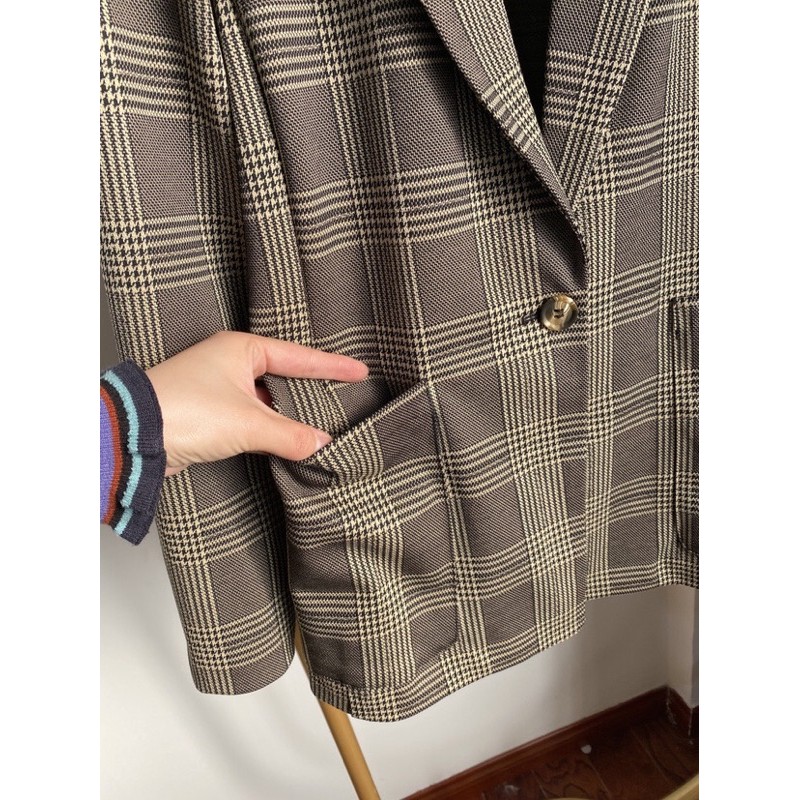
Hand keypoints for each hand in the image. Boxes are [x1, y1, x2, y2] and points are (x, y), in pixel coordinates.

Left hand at [145, 331, 369, 476]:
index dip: (331, 366)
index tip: (359, 370)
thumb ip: (290, 435)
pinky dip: (269, 430)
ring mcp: (218, 388)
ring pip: (266, 400)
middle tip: (344, 394)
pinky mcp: (209, 413)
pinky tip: (285, 442)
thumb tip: (320, 444)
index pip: (299, 357)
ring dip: (287, 416)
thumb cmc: (181, 410)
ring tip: (319, 425)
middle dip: (311, 389)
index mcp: (241, 348)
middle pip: (283, 376)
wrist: (132, 436)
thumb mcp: (248, 423)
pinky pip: (251, 418)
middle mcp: (229, 363)